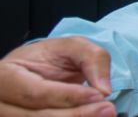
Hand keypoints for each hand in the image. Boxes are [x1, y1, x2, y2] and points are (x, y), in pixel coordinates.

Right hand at [0, 36, 115, 115]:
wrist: (35, 72)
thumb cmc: (49, 58)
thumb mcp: (72, 46)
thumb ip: (91, 58)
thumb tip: (104, 89)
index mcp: (6, 77)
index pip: (37, 93)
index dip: (69, 96)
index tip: (98, 95)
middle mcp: (1, 104)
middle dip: (77, 114)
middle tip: (108, 109)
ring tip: (105, 114)